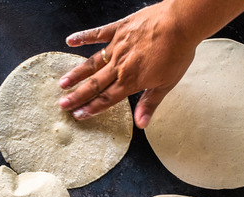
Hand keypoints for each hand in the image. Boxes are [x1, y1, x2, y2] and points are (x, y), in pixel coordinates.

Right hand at [58, 0, 243, 128]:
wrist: (181, 24)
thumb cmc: (177, 54)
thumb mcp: (166, 83)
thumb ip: (149, 103)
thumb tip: (141, 125)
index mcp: (130, 81)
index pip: (107, 99)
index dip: (91, 108)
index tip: (78, 115)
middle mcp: (119, 66)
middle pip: (95, 84)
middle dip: (77, 96)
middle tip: (62, 104)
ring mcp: (117, 47)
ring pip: (92, 63)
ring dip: (76, 74)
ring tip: (62, 83)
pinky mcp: (119, 29)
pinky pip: (97, 34)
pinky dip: (83, 37)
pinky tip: (70, 40)